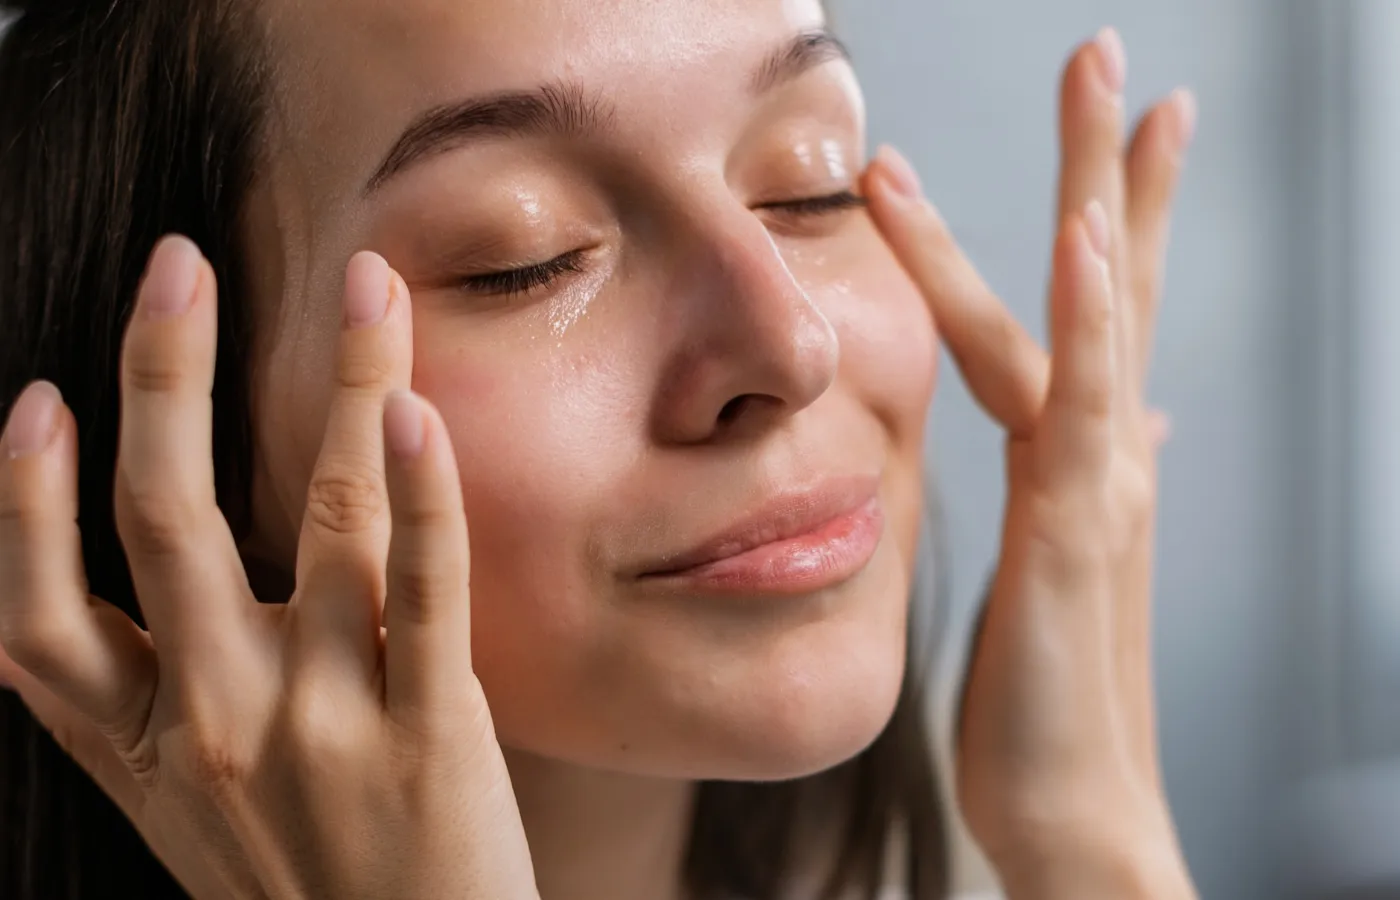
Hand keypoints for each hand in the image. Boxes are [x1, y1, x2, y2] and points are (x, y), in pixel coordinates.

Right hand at [0, 239, 536, 898]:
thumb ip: (129, 715)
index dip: (23, 500)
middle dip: (164, 377)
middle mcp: (210, 724)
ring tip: (365, 283)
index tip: (40, 398)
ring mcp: (320, 722)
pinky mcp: (428, 727)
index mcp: (136, 749)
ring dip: (340, 383)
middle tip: (180, 263)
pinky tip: (416, 408)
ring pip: (318, 517)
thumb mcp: (176, 818)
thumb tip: (58, 615)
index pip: (36, 618)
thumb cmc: (301, 888)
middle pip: (164, 523)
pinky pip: (422, 587)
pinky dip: (421, 492)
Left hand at [865, 29, 1195, 896]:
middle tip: (1110, 52)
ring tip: (1107, 93)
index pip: (1102, 309)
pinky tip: (1084, 239)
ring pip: (1097, 320)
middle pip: (1111, 283)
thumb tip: (1133, 421)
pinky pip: (1079, 406)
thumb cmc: (1053, 696)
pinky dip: (1087, 317)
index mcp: (1084, 457)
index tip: (1129, 119)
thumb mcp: (1067, 563)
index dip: (1118, 209)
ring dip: (1097, 199)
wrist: (1072, 808)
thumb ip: (1090, 477)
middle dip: (1109, 166)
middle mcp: (1102, 455)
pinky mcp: (1073, 533)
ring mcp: (1097, 488)